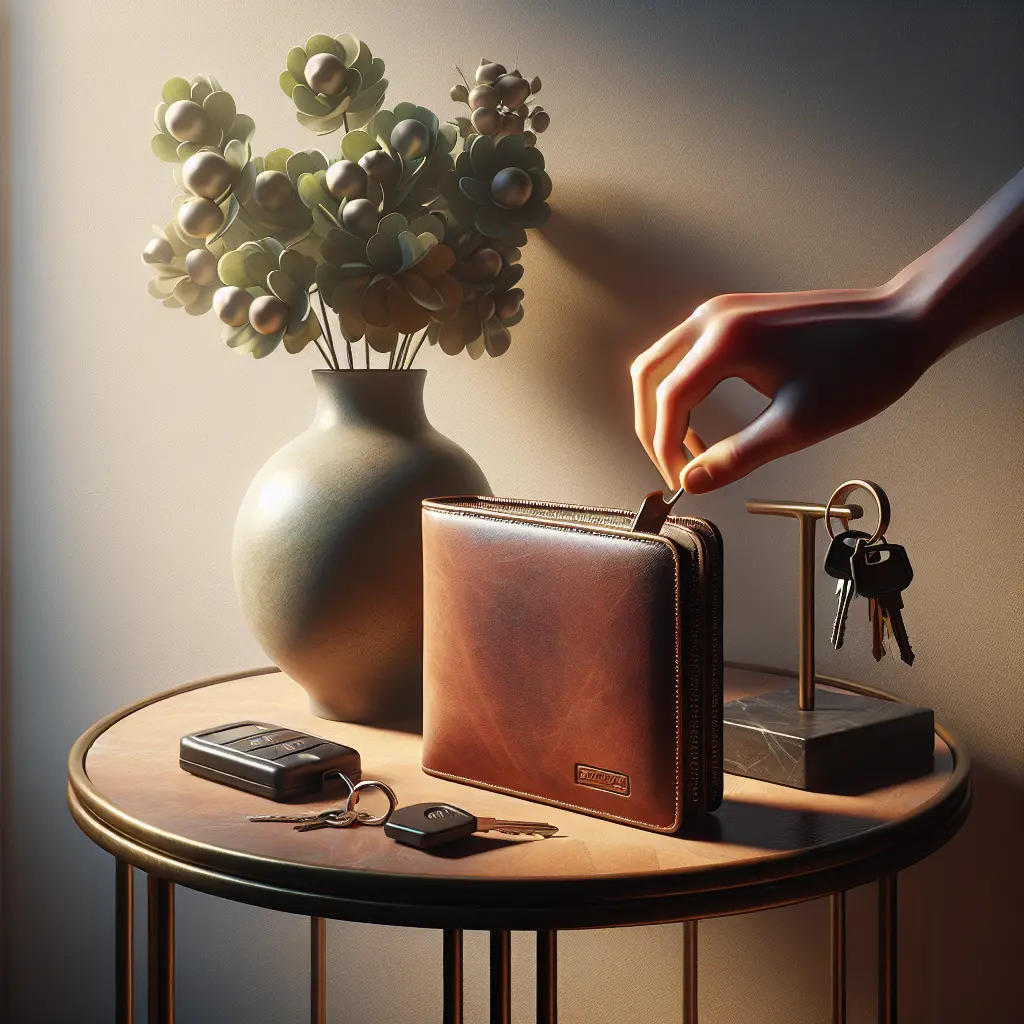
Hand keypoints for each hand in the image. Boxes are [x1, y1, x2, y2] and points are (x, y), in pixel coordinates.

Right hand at [630, 285, 936, 492]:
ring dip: (665, 407)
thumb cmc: (862, 368)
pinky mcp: (737, 316)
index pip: (668, 399)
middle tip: (673, 467)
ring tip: (690, 449)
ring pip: (663, 361)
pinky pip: (687, 353)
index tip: (680, 482)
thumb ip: (736, 457)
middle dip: (652, 426)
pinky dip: (683, 388)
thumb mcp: (797, 426)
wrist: (905, 323)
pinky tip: (705, 419)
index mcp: (725, 340)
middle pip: (649, 375)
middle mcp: (714, 317)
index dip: (665, 448)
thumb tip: (693, 481)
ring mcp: (723, 311)